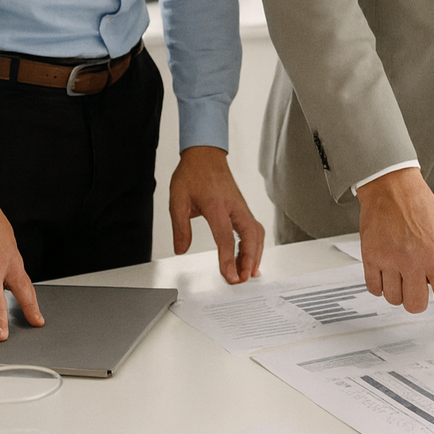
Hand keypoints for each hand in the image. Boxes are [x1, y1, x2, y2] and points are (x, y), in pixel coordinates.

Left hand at [169, 146, 264, 283]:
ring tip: (248, 273)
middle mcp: (233, 206)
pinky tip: (249, 257)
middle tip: (243, 278)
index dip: (229, 259)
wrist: (205, 155)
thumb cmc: (192, 173)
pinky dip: (255, 245)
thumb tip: (181, 249)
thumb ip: (179, 227)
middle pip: (250, 236)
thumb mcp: (177, 200)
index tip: (230, 275)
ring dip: (255, 254)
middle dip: (249, 260)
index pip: (226, 237)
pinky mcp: (243, 208)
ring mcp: (241, 207)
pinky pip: (254, 228)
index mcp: (216, 204)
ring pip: (256, 233)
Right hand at [356, 168, 433, 350]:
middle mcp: (414, 260)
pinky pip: (374, 290)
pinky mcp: (370, 257)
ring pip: (393, 300)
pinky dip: (381, 285)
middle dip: (417, 299)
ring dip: (399, 291)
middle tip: (417, 281)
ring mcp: (390, 259)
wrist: (392, 188)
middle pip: (415, 305)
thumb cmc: (423, 210)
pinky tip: (386, 268)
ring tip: (402, 269)